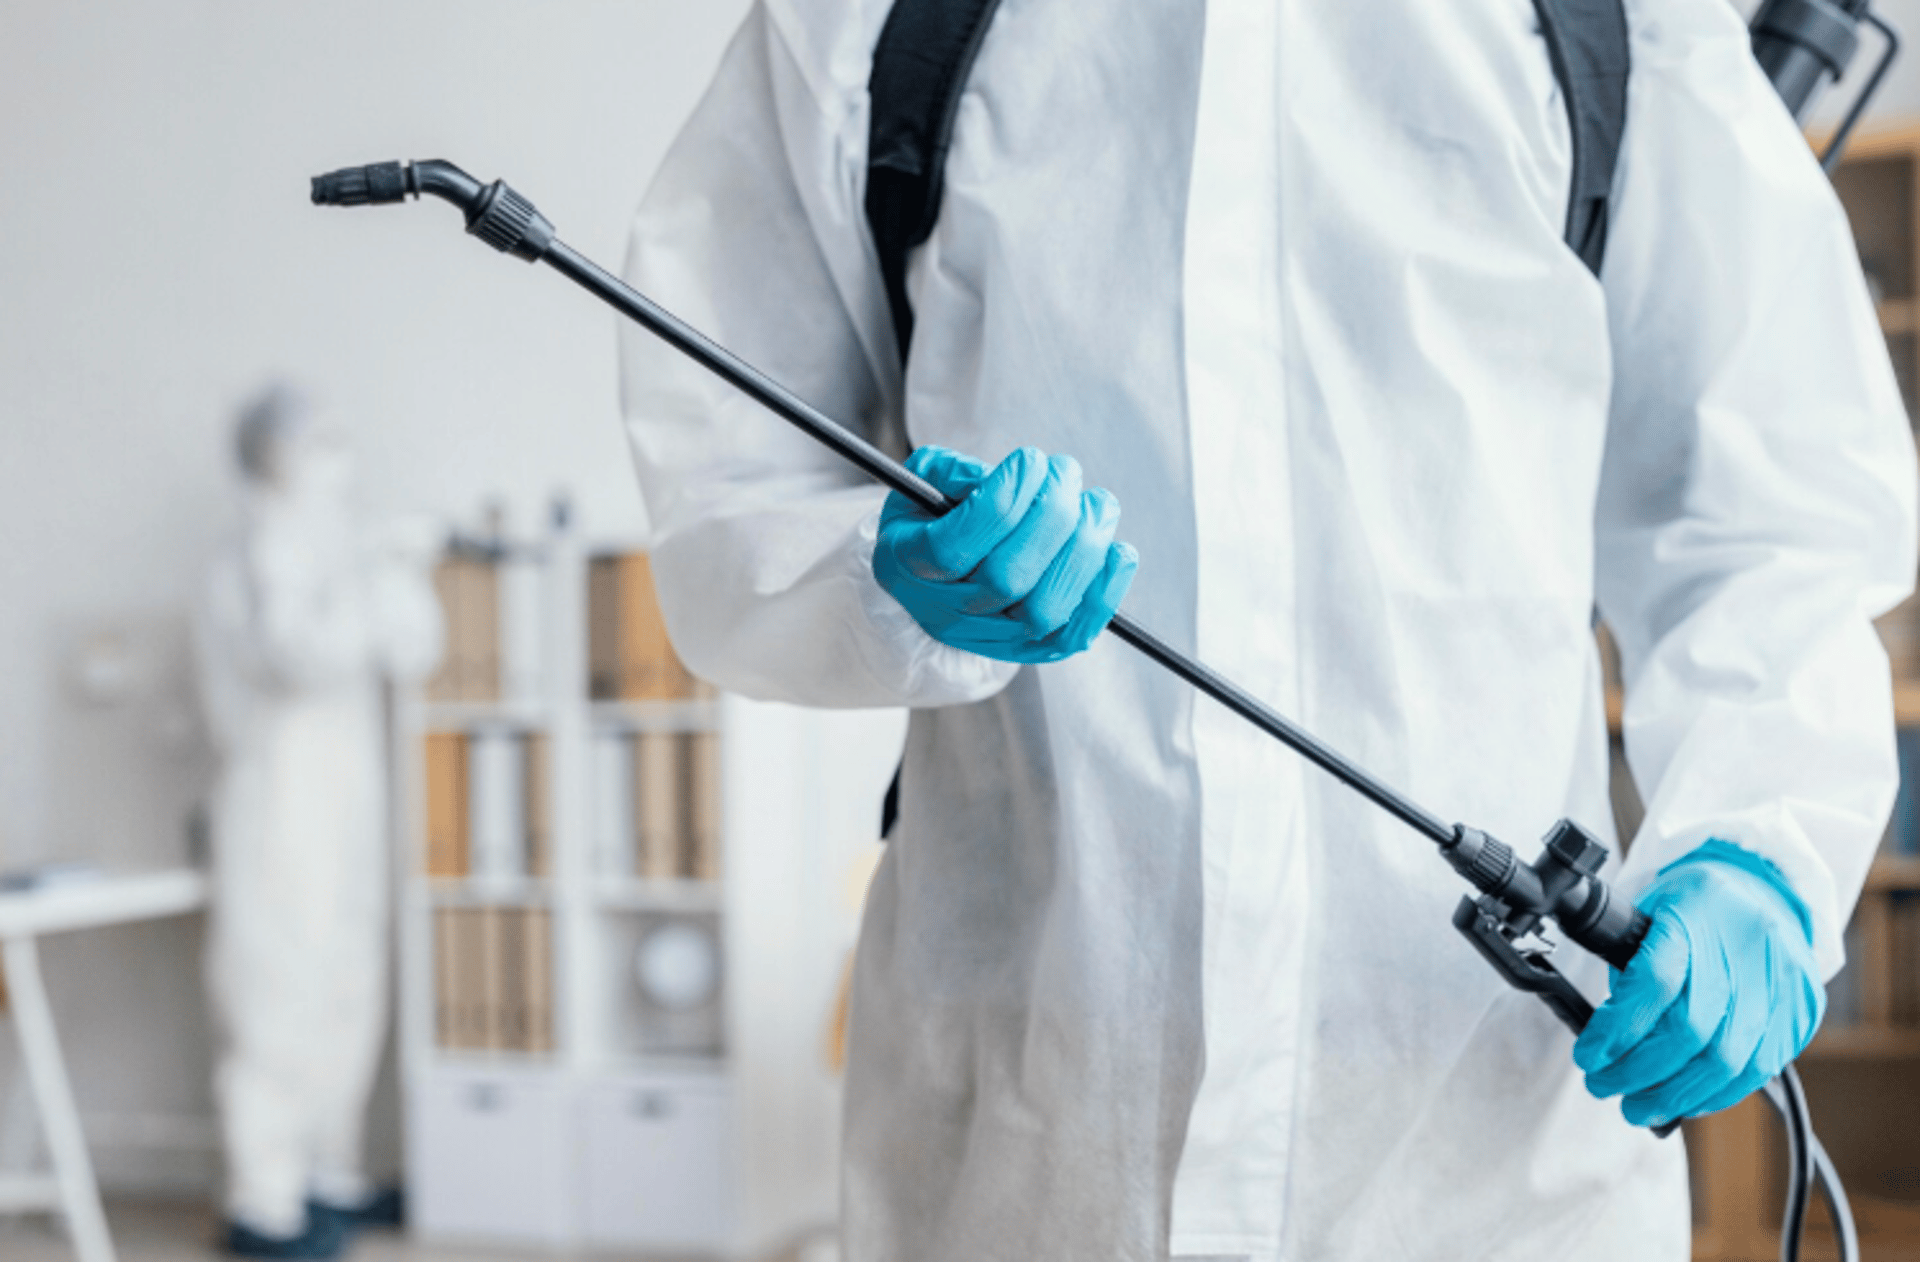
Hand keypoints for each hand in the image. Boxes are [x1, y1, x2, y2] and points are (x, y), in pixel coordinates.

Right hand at [872, 445, 1137, 663]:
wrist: (940, 580)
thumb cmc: (935, 520)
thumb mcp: (923, 482)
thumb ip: (951, 472)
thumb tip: (996, 477)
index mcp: (909, 565)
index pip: (954, 546)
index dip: (1003, 498)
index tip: (1030, 459)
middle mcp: (947, 611)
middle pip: (1007, 578)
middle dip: (1051, 515)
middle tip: (1066, 473)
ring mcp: (994, 636)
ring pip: (1046, 608)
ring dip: (1083, 549)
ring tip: (1096, 504)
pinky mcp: (1035, 648)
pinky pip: (1076, 633)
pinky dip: (1105, 592)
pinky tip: (1116, 552)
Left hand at [1573, 840, 1823, 1127]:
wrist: (1764, 887)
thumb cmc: (1695, 905)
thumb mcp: (1651, 913)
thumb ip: (1631, 969)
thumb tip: (1607, 1040)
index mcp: (1697, 913)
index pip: (1655, 982)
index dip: (1617, 1030)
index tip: (1589, 1057)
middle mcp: (1745, 948)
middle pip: (1691, 1031)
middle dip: (1638, 1072)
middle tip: (1604, 1087)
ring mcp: (1780, 982)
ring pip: (1726, 1060)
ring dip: (1674, 1095)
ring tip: (1638, 1106)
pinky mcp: (1801, 1011)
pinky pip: (1759, 1069)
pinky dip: (1715, 1093)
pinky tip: (1685, 1100)